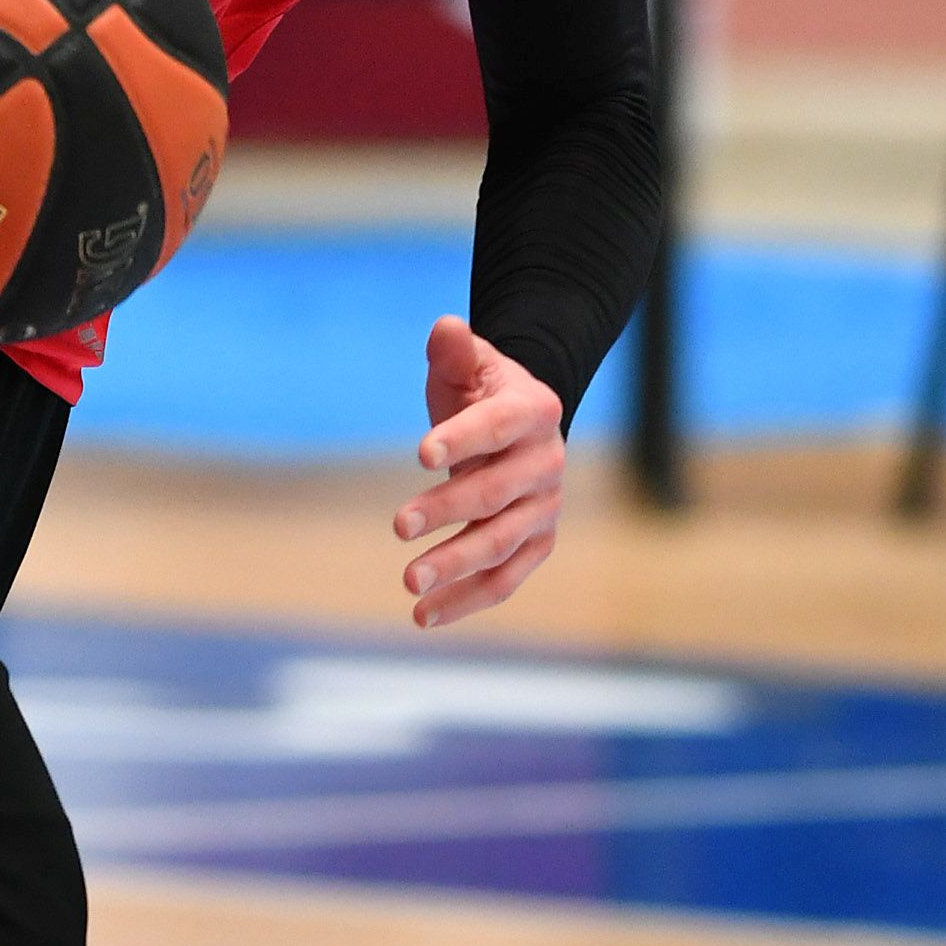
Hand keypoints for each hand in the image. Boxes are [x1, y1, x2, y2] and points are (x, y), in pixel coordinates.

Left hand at [396, 313, 567, 624]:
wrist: (518, 428)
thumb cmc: (479, 392)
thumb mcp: (466, 366)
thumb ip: (455, 350)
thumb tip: (446, 329)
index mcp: (535, 410)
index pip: (497, 427)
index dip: (462, 439)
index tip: (419, 454)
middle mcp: (548, 462)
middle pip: (496, 493)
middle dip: (446, 510)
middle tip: (397, 526)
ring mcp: (545, 508)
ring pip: (501, 544)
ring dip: (455, 566)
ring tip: (408, 584)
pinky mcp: (537, 544)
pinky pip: (504, 579)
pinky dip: (467, 600)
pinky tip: (423, 616)